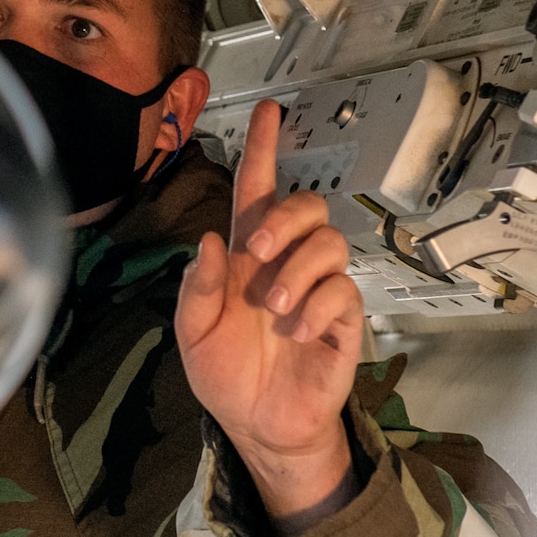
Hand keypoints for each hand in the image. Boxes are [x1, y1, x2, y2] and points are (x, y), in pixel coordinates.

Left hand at [176, 100, 360, 518]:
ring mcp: (319, 290)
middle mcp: (286, 264)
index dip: (264, 152)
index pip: (258, 192)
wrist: (256, 424)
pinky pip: (344, 293)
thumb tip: (209, 239)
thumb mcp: (193, 331)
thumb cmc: (223, 371)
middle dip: (286, 218)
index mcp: (246, 257)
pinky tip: (297, 332)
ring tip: (273, 311)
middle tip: (258, 253)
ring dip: (298, 271)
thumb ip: (197, 287)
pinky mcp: (343, 321)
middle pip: (308, 208)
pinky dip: (317, 307)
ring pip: (330, 244)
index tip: (269, 112)